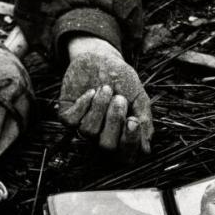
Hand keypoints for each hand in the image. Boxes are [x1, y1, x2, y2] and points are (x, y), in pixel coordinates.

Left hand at [58, 37, 153, 156]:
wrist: (101, 58)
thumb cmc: (122, 79)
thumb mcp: (139, 97)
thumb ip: (144, 120)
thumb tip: (146, 148)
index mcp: (122, 135)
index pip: (126, 156)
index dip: (129, 142)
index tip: (133, 120)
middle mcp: (102, 136)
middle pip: (107, 146)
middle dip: (114, 120)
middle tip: (119, 98)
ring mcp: (84, 128)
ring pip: (89, 132)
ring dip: (99, 107)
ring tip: (105, 89)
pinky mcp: (67, 117)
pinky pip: (72, 121)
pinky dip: (83, 104)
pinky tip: (91, 92)